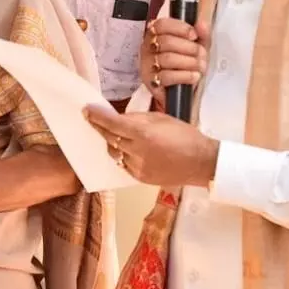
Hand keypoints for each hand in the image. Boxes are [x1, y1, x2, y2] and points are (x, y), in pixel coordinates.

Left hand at [84, 105, 217, 187]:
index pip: (112, 124)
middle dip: (99, 127)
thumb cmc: (185, 136)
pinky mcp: (140, 177)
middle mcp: (137, 151)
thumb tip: (120, 118)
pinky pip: (123, 164)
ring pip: (114, 152)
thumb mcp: (162, 119)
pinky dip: (121, 155)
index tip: (87, 110)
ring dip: (111, 142)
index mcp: (143, 134)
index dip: (97, 117)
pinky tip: (125, 148)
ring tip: (112, 134)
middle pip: (109, 138)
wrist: (201, 162)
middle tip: (91, 118)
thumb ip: (138, 119)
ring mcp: (137, 167)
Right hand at [141, 18, 208, 104]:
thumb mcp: (197, 45)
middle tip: (202, 54)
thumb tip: (202, 24)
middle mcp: (148, 48)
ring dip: (190, 62)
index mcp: (156, 34)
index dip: (180, 28)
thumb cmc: (187, 63)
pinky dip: (185, 76)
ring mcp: (147, 65)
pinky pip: (167, 76)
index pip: (162, 25)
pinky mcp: (151, 82)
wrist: (182, 88)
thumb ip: (201, 34)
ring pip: (168, 59)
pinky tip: (194, 76)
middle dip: (190, 48)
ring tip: (201, 66)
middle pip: (166, 41)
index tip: (194, 35)